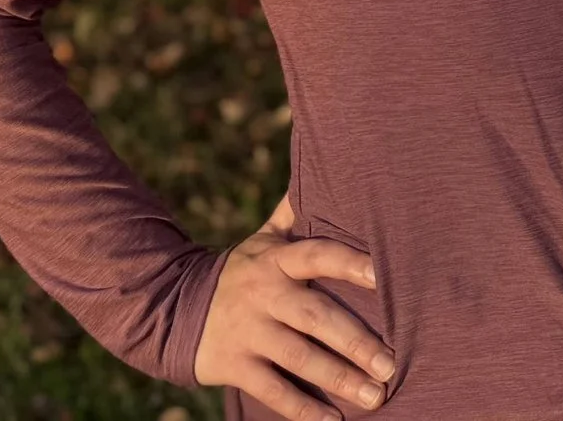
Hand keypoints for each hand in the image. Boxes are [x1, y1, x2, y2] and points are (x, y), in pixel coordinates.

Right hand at [193, 188, 395, 420]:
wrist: (170, 307)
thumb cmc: (238, 272)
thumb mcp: (261, 241)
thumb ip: (293, 214)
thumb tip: (320, 165)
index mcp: (277, 261)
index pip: (319, 255)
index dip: (350, 263)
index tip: (384, 276)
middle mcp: (266, 295)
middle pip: (317, 317)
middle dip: (356, 342)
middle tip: (392, 364)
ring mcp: (250, 332)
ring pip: (300, 358)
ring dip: (339, 379)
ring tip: (376, 395)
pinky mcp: (235, 365)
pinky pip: (273, 391)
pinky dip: (302, 409)